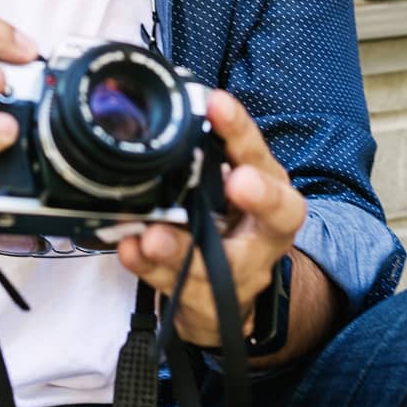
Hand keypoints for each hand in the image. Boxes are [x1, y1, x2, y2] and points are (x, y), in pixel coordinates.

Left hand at [117, 88, 306, 347]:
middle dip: (259, 197)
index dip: (243, 131)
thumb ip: (208, 150)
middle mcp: (264, 232)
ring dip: (181, 250)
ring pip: (217, 266)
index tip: (218, 104)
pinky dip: (148, 269)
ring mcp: (241, 273)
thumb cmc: (228, 222)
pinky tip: (130, 251)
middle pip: (275, 217)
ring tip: (152, 236)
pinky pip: (178, 289)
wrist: (230, 294)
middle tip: (236, 181)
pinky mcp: (210, 302)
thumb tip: (169, 106)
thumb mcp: (228, 181)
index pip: (263, 154)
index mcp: (270, 189)